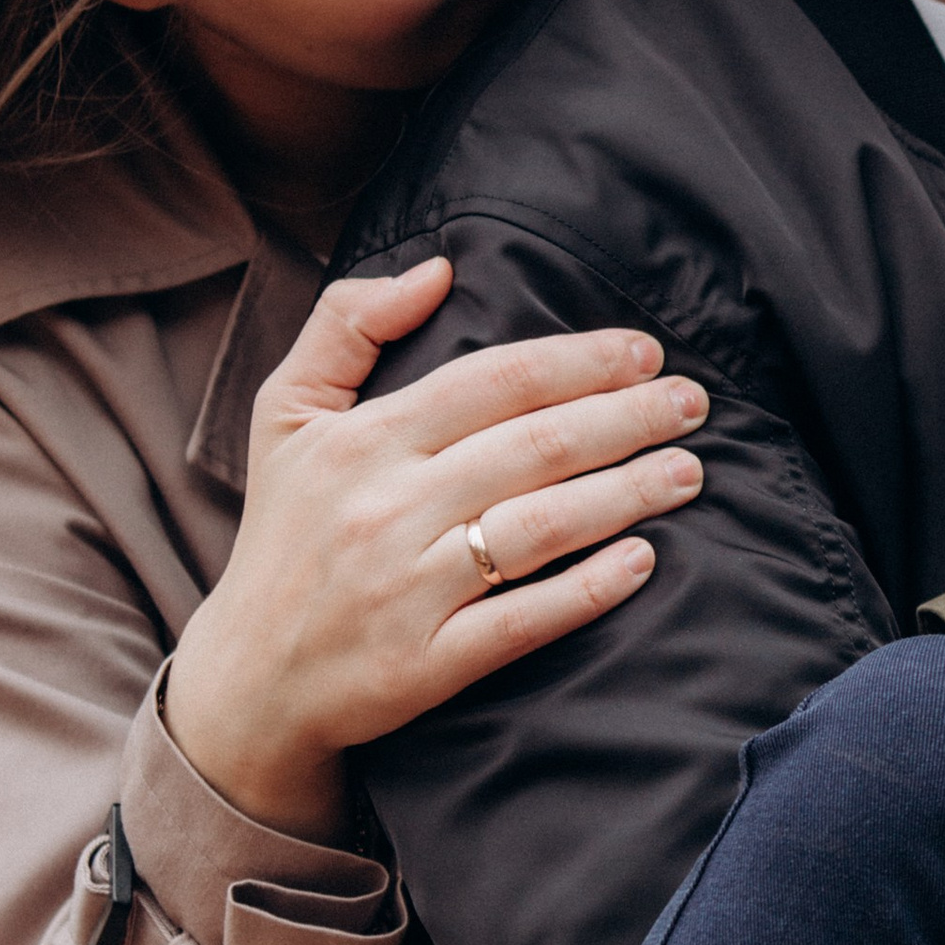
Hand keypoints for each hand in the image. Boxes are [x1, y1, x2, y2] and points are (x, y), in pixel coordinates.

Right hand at [165, 262, 707, 839]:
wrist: (252, 675)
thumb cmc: (284, 533)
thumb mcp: (285, 415)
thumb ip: (346, 325)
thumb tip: (437, 269)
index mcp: (361, 441)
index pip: (493, 381)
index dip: (579, 361)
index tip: (645, 353)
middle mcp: (386, 508)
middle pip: (534, 447)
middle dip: (627, 419)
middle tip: (693, 404)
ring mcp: (409, 590)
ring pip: (541, 527)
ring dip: (627, 493)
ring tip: (688, 471)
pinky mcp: (428, 663)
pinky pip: (525, 619)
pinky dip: (588, 589)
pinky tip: (644, 561)